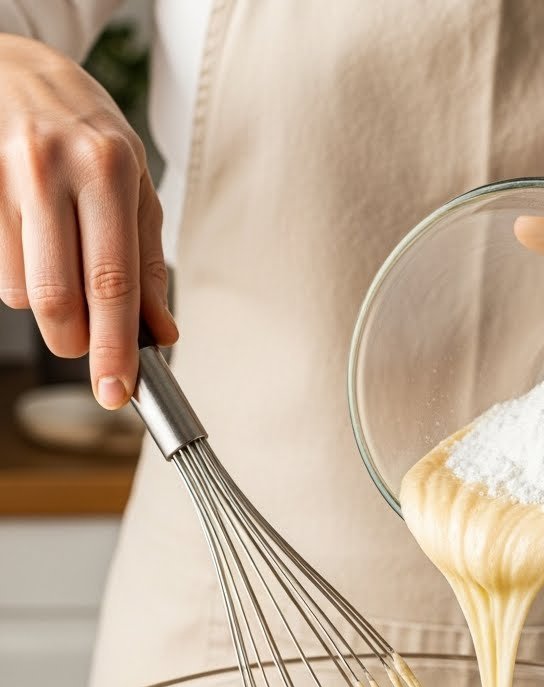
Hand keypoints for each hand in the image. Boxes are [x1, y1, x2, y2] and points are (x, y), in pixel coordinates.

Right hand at [0, 35, 177, 408]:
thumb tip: (160, 334)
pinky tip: (35, 246)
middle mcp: (53, 169)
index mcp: (106, 169)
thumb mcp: (135, 186)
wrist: (18, 71)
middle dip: (76, 343)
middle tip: (90, 349)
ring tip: (63, 266)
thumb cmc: (87, 133)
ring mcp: (7, 178)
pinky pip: (1, 273)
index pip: (111, 282)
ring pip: (23, 293)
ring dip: (49, 309)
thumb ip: (147, 263)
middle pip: (58, 299)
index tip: (118, 391)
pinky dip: (23, 281)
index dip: (114, 347)